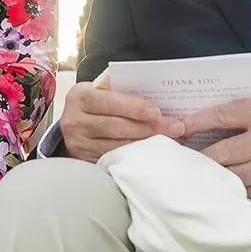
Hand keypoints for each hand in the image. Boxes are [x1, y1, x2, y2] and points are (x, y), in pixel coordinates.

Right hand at [58, 81, 185, 162]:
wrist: (74, 123)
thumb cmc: (96, 103)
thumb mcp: (101, 91)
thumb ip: (121, 91)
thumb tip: (159, 97)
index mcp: (80, 97)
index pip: (109, 101)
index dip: (135, 107)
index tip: (157, 112)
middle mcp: (74, 121)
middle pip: (117, 127)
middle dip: (149, 128)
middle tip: (176, 128)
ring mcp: (79, 144)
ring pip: (117, 147)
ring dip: (147, 144)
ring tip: (171, 140)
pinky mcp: (86, 161)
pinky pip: (115, 160)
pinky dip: (137, 157)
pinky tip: (154, 153)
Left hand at [182, 96, 250, 197]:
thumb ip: (236, 112)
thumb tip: (196, 123)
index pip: (221, 117)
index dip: (195, 123)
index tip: (176, 129)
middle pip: (224, 153)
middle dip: (199, 159)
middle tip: (179, 162)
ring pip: (235, 176)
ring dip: (214, 178)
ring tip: (196, 179)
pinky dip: (234, 190)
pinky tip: (221, 190)